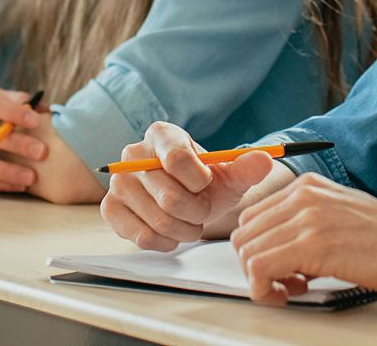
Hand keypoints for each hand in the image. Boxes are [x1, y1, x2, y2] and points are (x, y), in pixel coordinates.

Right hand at [100, 121, 276, 250]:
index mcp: (162, 134)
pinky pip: (141, 236)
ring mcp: (118, 182)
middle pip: (170, 197)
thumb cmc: (206, 184)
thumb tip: (265, 160)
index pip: (178, 160)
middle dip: (197, 212)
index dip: (200, 181)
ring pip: (159, 220)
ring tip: (190, 221)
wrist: (186, 199)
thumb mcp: (230, 175)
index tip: (206, 184)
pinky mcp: (110, 208)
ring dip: (184, 230)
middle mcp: (133, 153)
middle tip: (202, 211)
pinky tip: (172, 233)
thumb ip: (247, 167)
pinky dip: (165, 242)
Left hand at [231, 173, 376, 303]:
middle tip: (284, 283)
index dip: (259, 249)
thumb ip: (309, 224)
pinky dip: (265, 290)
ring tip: (292, 289)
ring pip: (247, 252)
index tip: (280, 268)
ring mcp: (307, 218)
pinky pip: (260, 270)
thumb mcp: (343, 215)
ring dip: (261, 280)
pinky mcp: (313, 244)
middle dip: (255, 265)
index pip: (253, 217)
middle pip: (244, 234)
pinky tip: (290, 294)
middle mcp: (303, 196)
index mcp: (308, 186)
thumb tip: (281, 251)